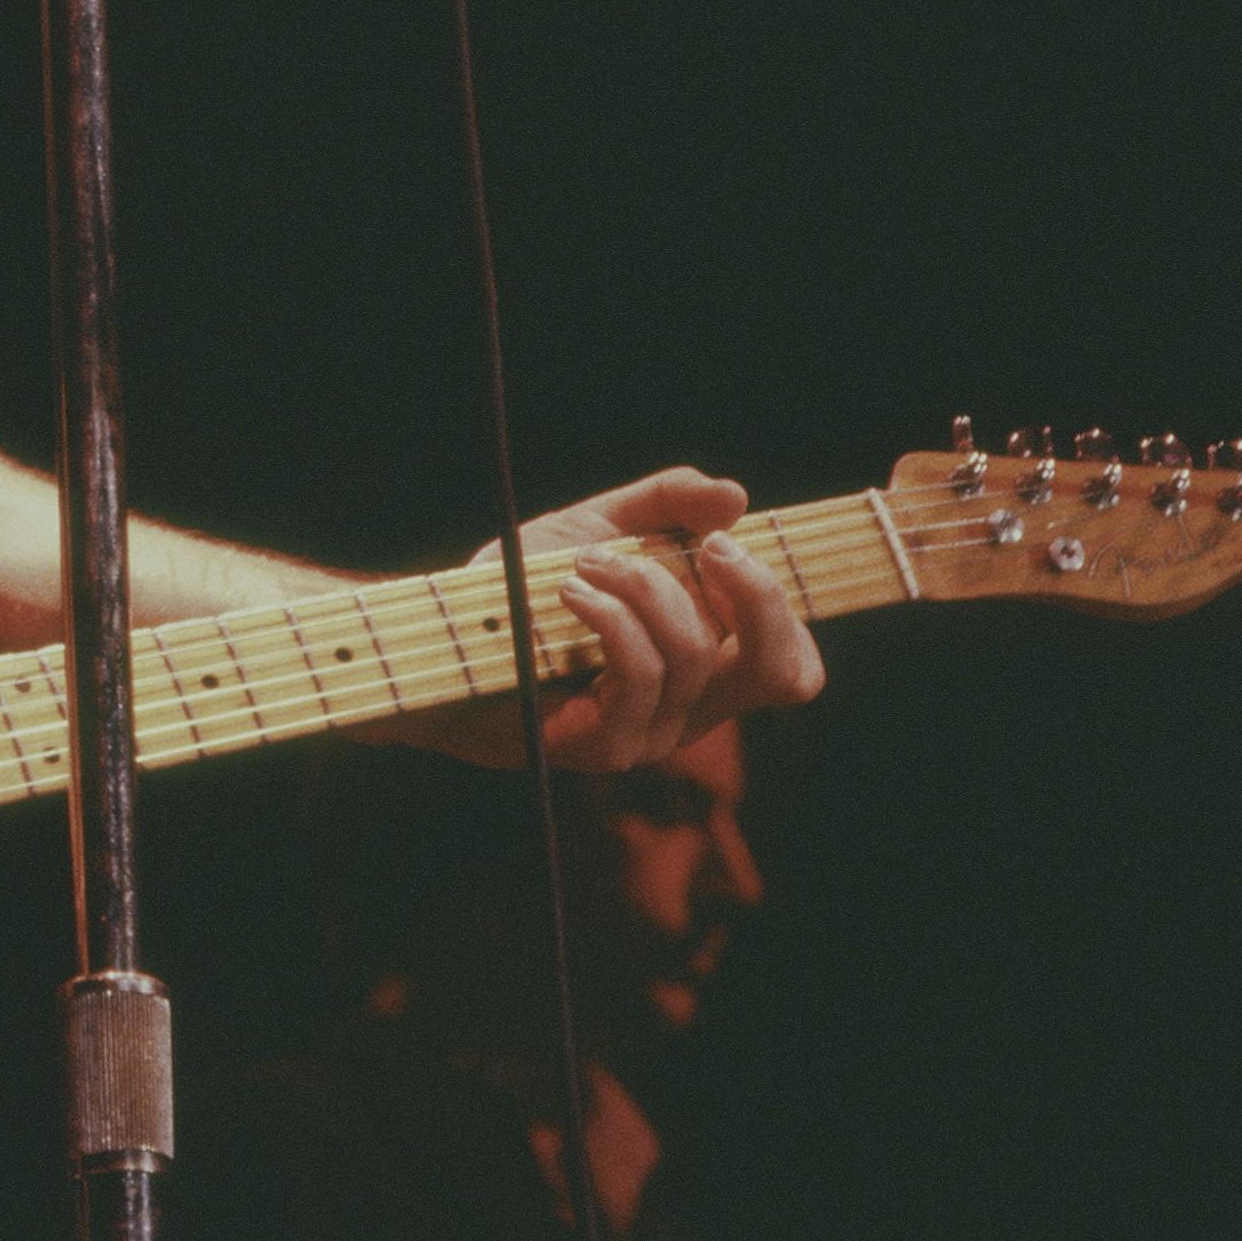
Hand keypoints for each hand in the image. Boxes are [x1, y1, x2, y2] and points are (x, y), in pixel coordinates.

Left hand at [501, 466, 824, 773]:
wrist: (448, 638)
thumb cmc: (528, 590)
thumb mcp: (601, 527)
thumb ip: (670, 504)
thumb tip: (736, 495)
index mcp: (707, 666)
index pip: (793, 666)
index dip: (782, 605)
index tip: (724, 545)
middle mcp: (693, 708)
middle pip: (780, 673)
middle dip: (760, 596)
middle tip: (709, 547)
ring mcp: (652, 732)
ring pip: (695, 655)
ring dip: (644, 587)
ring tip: (586, 564)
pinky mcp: (605, 744)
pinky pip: (640, 675)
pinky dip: (611, 617)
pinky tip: (569, 591)